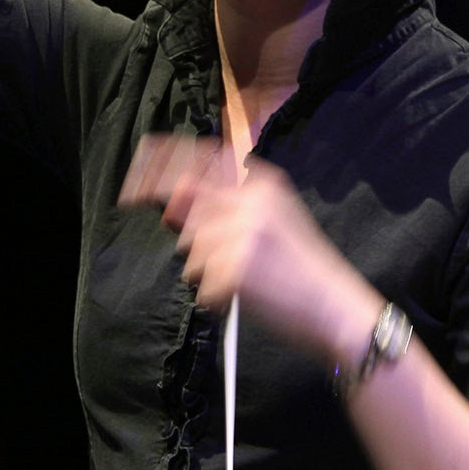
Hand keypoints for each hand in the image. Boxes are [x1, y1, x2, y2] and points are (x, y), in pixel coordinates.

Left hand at [121, 134, 381, 363]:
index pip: (197, 162)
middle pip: (186, 211)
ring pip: (189, 250)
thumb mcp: (268, 221)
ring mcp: (240, 236)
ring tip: (245, 278)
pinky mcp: (234, 272)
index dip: (159, 169)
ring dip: (205, 269)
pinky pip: (199, 284)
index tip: (134, 184)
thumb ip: (218, 207)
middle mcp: (249, 202)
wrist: (334, 307)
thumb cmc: (301, 265)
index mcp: (261, 182)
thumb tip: (165, 203)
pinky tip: (245, 295)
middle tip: (231, 258)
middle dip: (195, 238)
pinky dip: (214, 295)